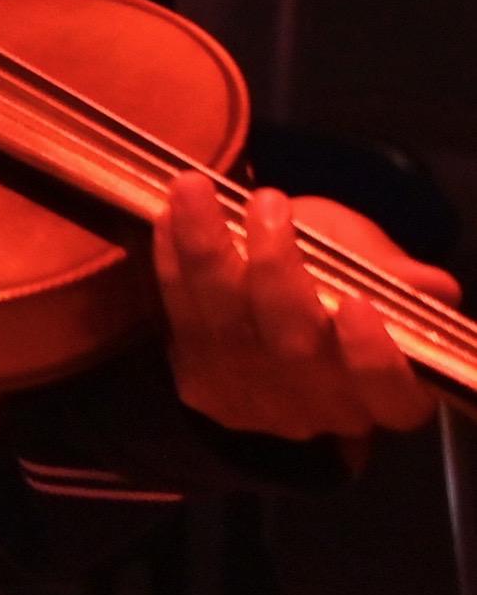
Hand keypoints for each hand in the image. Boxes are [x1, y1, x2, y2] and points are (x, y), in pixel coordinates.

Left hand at [158, 184, 441, 445]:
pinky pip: (182, 321)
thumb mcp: (380, 271)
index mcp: (388, 390)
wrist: (281, 299)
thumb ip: (399, 280)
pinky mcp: (201, 383)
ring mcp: (257, 400)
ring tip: (194, 189)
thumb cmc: (346, 281)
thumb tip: (425, 286)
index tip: (357, 302)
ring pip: (226, 330)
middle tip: (268, 203)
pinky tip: (169, 217)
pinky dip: (172, 265)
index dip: (373, 355)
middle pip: (294, 349)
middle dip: (276, 271)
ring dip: (205, 253)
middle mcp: (323, 406)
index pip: (390, 391)